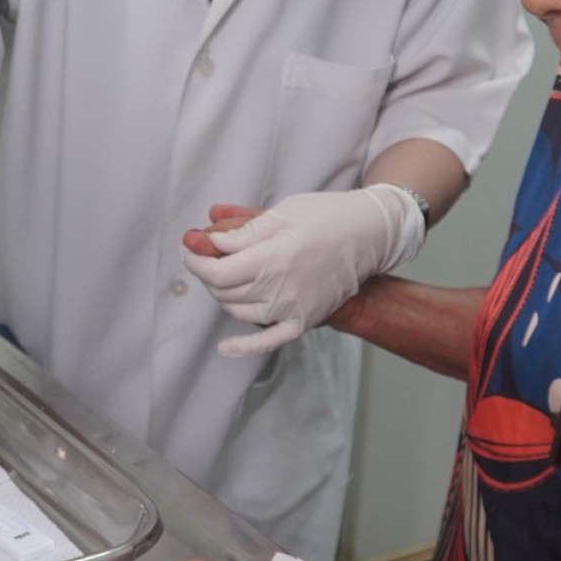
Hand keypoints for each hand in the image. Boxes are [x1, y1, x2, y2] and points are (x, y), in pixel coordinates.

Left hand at [181, 185, 425, 356]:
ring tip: (227, 275)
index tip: (190, 246)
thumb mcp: (282, 213)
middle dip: (208, 272)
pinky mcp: (304, 320)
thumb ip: (242, 230)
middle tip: (211, 254)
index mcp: (275, 257)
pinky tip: (225, 347)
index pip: (217, 271)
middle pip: (224, 291)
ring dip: (223, 294)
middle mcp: (282, 288)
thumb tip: (206, 238)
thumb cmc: (326, 216)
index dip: (195, 260)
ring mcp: (293, 309)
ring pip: (238, 311)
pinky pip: (269, 341)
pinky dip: (244, 347)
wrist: (370, 235)